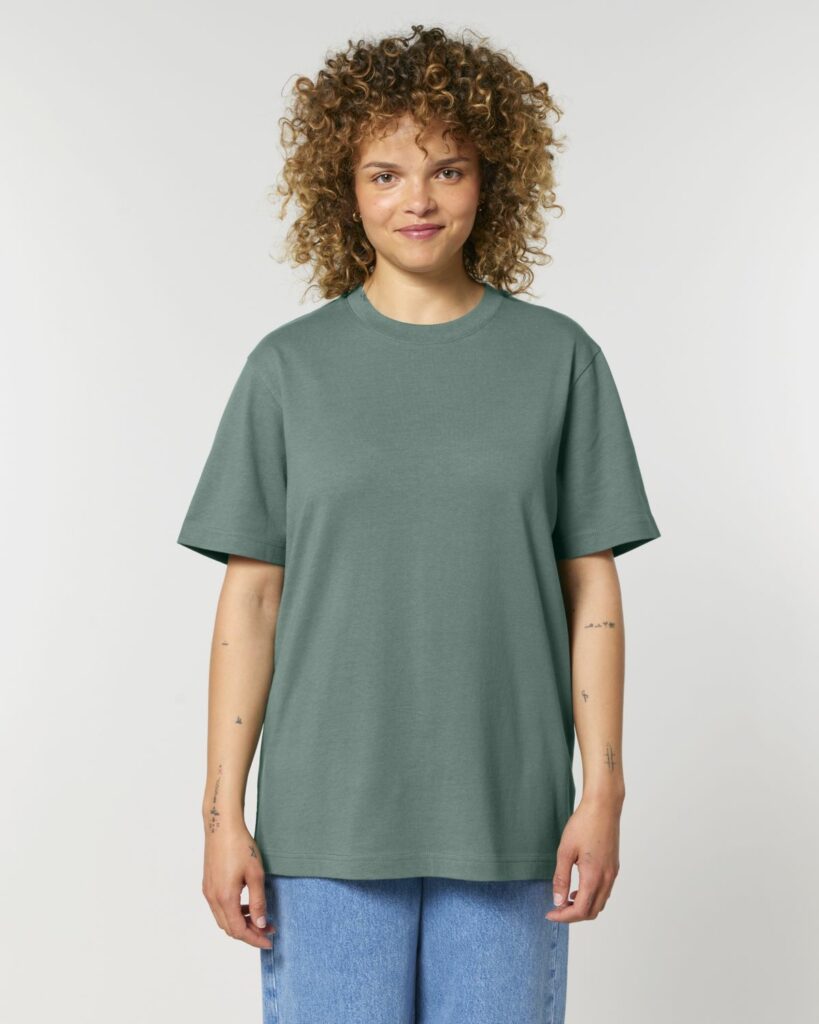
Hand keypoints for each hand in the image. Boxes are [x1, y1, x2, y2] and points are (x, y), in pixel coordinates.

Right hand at [202, 819, 276, 947]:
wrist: (221, 826)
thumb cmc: (240, 846)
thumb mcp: (255, 874)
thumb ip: (258, 901)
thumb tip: (260, 924)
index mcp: (225, 898)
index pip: (238, 930)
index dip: (254, 939)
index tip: (269, 941)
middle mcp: (213, 898)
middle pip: (229, 928)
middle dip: (249, 933)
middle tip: (268, 929)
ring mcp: (208, 892)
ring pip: (224, 919)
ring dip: (241, 922)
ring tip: (260, 917)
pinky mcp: (208, 884)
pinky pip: (220, 908)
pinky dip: (233, 912)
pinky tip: (247, 904)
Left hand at [545, 794, 621, 922]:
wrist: (603, 807)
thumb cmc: (583, 825)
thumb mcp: (565, 851)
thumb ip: (561, 878)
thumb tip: (557, 900)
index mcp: (594, 877)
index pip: (580, 910)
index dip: (564, 916)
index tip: (550, 913)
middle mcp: (607, 879)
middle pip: (592, 912)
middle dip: (574, 915)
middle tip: (556, 908)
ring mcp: (612, 873)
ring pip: (600, 903)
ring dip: (584, 906)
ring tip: (566, 898)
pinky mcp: (614, 867)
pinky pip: (604, 891)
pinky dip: (592, 896)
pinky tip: (579, 887)